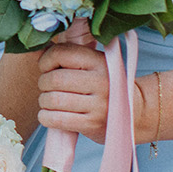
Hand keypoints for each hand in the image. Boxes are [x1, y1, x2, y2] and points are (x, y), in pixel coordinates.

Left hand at [38, 21, 109, 143]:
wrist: (135, 113)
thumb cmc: (105, 84)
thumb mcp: (94, 64)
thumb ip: (68, 54)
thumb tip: (37, 46)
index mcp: (99, 61)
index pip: (61, 53)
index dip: (46, 60)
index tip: (46, 67)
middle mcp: (101, 81)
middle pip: (54, 79)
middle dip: (43, 82)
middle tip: (47, 86)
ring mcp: (98, 105)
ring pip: (52, 100)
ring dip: (44, 101)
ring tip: (50, 100)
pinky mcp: (92, 124)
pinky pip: (56, 119)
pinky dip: (46, 116)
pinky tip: (50, 114)